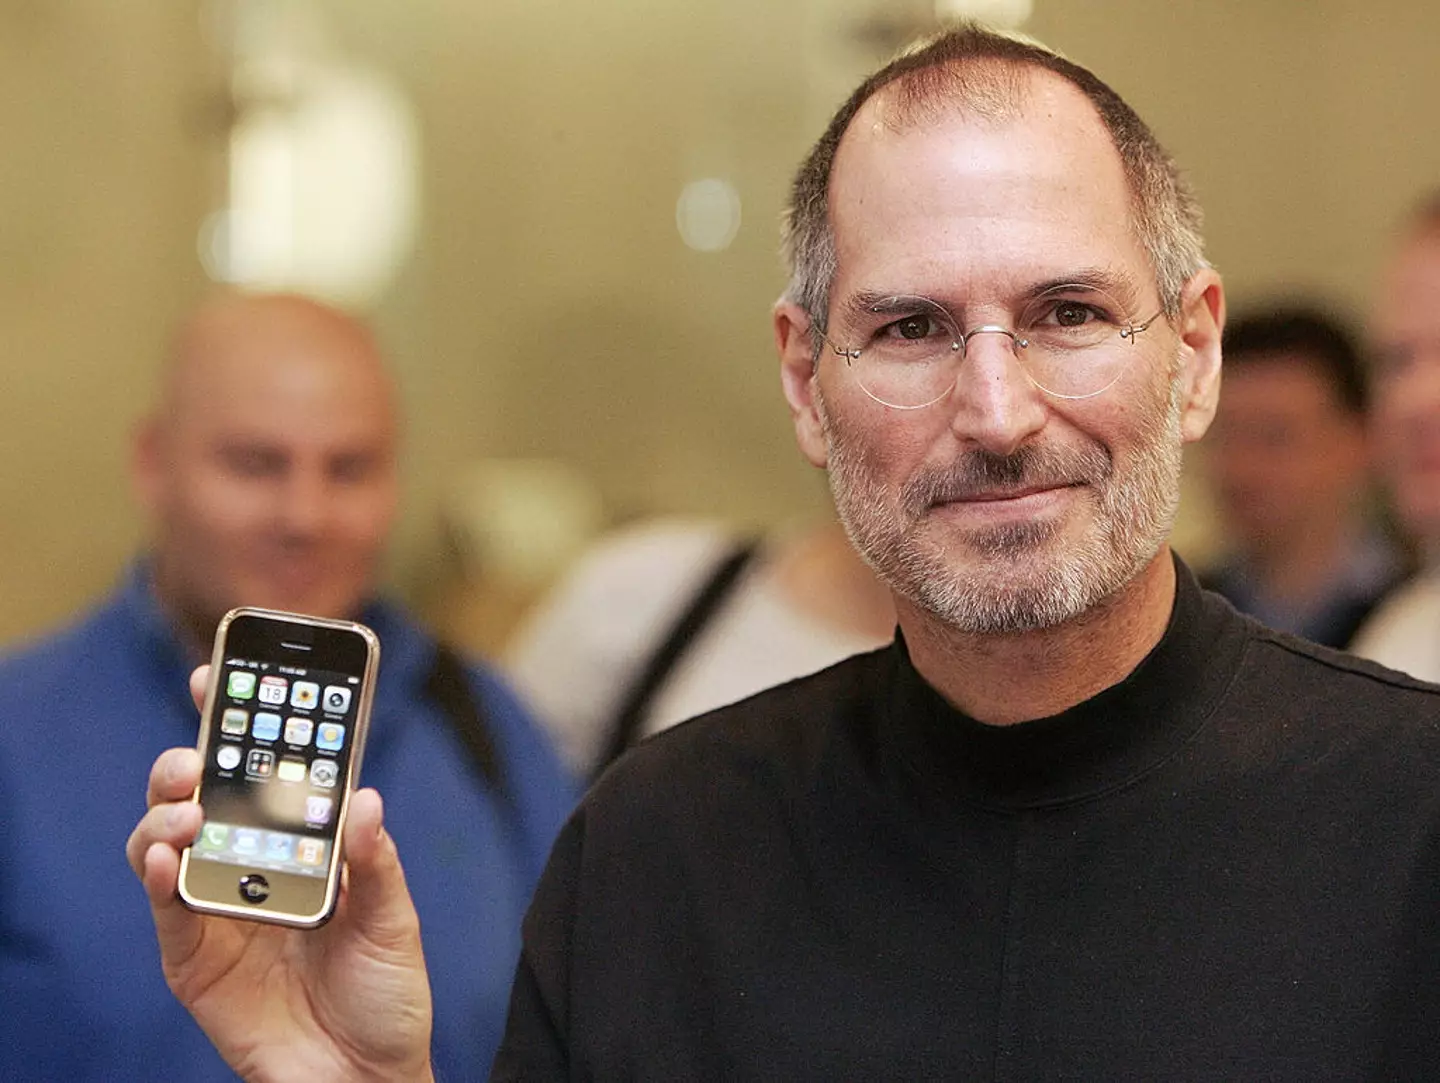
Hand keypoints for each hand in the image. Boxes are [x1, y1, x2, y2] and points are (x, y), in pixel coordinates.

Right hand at [126, 666, 434, 1082]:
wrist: (365, 1075)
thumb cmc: (386, 991)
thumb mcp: (394, 919)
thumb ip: (376, 863)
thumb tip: (365, 799)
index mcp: (301, 843)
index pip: (263, 770)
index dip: (239, 720)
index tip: (220, 671)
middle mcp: (251, 863)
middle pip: (202, 793)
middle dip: (191, 758)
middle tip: (199, 749)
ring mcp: (216, 906)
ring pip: (167, 839)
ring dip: (168, 813)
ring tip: (190, 807)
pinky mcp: (193, 955)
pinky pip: (165, 907)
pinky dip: (159, 876)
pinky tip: (169, 856)